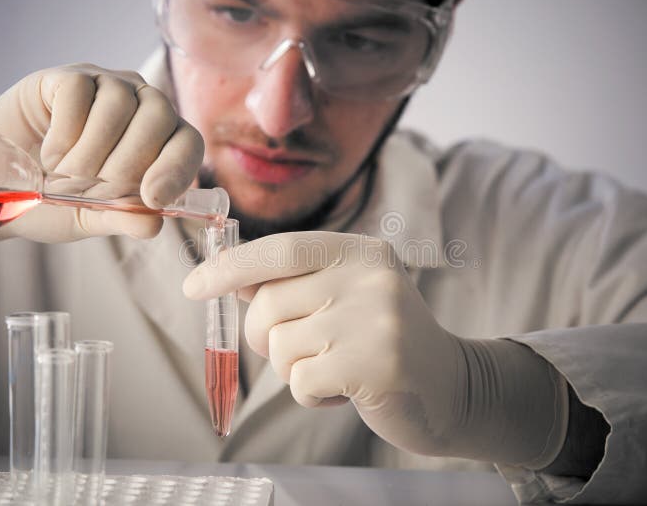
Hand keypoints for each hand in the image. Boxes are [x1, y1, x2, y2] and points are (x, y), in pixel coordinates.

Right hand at [0, 63, 202, 243]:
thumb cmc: (52, 198)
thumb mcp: (90, 218)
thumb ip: (123, 219)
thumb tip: (153, 224)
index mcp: (160, 141)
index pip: (187, 142)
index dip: (176, 167)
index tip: (152, 197)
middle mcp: (140, 105)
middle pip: (158, 116)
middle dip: (126, 162)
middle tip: (92, 187)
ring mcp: (106, 85)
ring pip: (119, 103)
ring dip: (91, 151)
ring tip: (64, 174)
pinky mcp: (69, 76)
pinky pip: (80, 92)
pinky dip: (65, 132)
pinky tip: (51, 153)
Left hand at [184, 231, 568, 465]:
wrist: (451, 387)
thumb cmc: (383, 342)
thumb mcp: (346, 297)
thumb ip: (297, 285)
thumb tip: (230, 280)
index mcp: (361, 251)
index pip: (281, 250)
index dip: (231, 268)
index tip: (195, 286)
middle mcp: (371, 277)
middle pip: (270, 304)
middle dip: (265, 337)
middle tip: (297, 351)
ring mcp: (377, 319)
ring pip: (282, 346)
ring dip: (296, 370)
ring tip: (337, 368)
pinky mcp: (378, 364)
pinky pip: (302, 382)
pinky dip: (312, 396)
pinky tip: (346, 391)